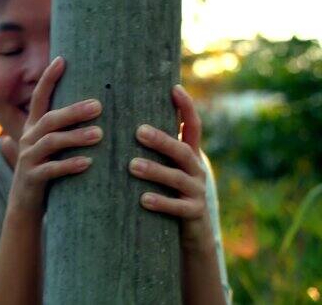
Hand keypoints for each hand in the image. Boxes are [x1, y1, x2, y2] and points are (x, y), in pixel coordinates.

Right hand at [9, 57, 102, 212]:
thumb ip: (64, 128)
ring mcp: (29, 158)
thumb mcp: (52, 147)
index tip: (61, 59)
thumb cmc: (47, 170)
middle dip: (74, 111)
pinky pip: (51, 170)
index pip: (39, 98)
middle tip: (99, 106)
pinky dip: (69, 165)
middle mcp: (29, 139)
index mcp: (34, 127)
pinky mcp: (32, 178)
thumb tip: (96, 106)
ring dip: (76, 137)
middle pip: (50, 119)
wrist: (25, 204)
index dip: (48, 78)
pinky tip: (88, 163)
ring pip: (51, 142)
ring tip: (99, 134)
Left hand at [129, 85, 212, 250]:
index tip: (174, 88)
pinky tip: (142, 199)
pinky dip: (161, 202)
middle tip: (138, 131)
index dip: (186, 108)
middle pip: (181, 150)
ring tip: (132, 166)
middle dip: (161, 140)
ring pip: (177, 178)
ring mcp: (196, 192)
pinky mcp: (193, 213)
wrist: (192, 233)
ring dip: (154, 171)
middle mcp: (196, 170)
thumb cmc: (169, 194)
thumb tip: (125, 123)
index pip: (193, 127)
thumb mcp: (166, 169)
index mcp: (189, 156)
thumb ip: (154, 151)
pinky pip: (177, 207)